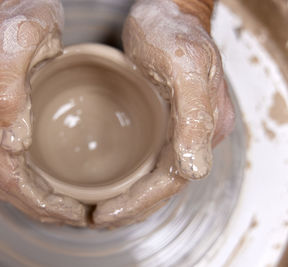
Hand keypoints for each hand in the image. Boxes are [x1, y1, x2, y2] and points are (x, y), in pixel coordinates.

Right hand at [0, 0, 86, 225]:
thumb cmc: (19, 15)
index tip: (71, 211)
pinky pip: (6, 161)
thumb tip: (12, 143)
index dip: (40, 200)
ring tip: (64, 211)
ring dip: (33, 201)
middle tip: (74, 217)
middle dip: (39, 208)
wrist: (10, 0)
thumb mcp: (20, 42)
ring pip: (4, 178)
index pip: (9, 173)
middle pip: (5, 184)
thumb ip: (10, 92)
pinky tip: (47, 188)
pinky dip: (28, 182)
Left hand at [93, 0, 234, 226]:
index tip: (107, 212)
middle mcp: (196, 134)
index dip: (140, 202)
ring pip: (156, 177)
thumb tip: (195, 170)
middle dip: (132, 207)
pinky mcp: (166, 121)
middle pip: (164, 186)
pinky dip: (131, 178)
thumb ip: (195, 117)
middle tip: (98, 218)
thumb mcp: (185, 66)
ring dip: (131, 199)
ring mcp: (182, 129)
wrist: (167, 11)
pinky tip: (112, 183)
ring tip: (102, 210)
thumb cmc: (174, 31)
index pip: (171, 181)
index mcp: (204, 127)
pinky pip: (150, 160)